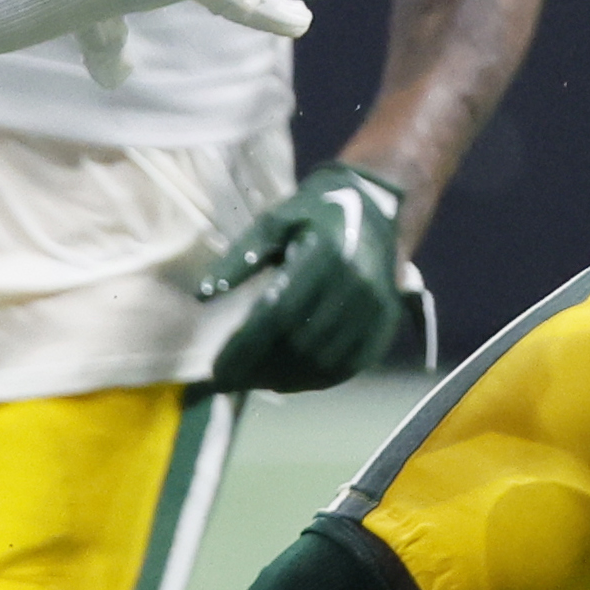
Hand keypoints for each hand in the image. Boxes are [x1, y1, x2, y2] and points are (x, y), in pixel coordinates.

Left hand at [196, 161, 409, 394]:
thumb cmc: (318, 211)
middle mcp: (357, 285)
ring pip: (323, 360)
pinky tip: (286, 382)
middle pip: (298, 343)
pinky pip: (348, 365)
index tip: (217, 368)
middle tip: (228, 381)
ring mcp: (375, 308)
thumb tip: (203, 295)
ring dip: (282, 379)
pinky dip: (313, 381)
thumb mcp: (275, 220)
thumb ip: (240, 257)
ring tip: (250, 382)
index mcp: (327, 254)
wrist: (379, 207)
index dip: (246, 347)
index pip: (278, 314)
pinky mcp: (385, 324)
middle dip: (258, 368)